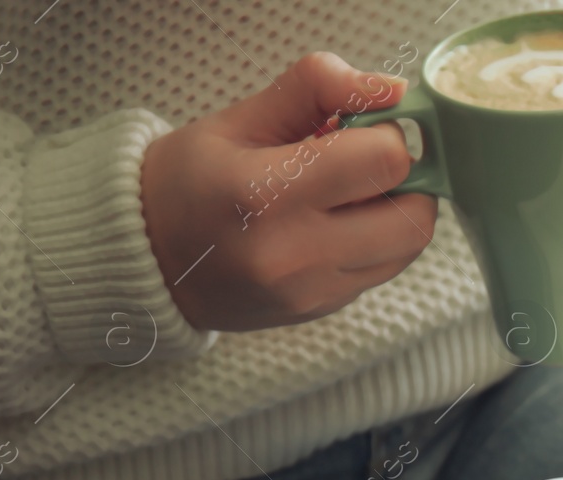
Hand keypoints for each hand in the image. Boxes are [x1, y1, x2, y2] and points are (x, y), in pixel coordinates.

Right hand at [141, 52, 433, 331]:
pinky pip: (384, 269)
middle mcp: (295, 253)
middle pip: (415, 215)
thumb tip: (391, 90)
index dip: (388, 135)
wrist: (147, 260)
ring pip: (409, 246)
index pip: (384, 162)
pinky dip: (377, 240)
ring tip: (351, 191)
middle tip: (368, 161)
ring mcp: (313, 291)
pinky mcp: (324, 309)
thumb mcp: (241, 118)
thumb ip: (317, 89)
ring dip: (398, 210)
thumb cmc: (189, 180)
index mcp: (267, 194)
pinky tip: (334, 222)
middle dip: (406, 178)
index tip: (364, 127)